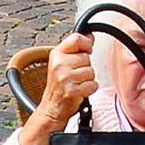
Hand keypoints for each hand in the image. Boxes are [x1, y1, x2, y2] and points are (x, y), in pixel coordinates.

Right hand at [29, 29, 96, 143]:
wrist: (51, 108)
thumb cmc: (58, 86)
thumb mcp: (61, 63)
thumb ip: (75, 49)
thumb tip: (89, 36)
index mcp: (56, 55)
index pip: (77, 39)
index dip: (86, 44)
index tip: (87, 50)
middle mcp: (59, 65)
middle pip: (87, 58)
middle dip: (85, 67)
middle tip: (75, 76)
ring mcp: (65, 78)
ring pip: (91, 71)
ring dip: (87, 80)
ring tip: (76, 84)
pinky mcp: (73, 91)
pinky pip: (93, 84)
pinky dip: (89, 89)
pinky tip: (79, 91)